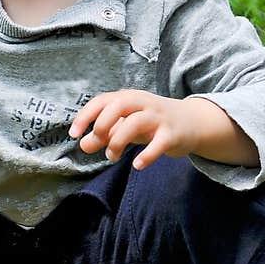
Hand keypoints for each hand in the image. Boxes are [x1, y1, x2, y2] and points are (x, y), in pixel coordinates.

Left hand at [69, 89, 258, 169]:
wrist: (191, 123)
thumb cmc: (151, 124)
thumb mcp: (126, 126)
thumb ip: (105, 135)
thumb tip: (84, 145)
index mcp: (128, 98)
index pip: (101, 101)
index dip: (85, 116)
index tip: (73, 134)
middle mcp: (142, 103)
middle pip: (117, 106)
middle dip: (102, 125)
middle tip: (98, 142)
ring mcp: (158, 118)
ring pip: (135, 123)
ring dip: (118, 142)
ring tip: (113, 157)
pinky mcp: (172, 134)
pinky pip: (159, 143)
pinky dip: (147, 155)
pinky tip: (137, 165)